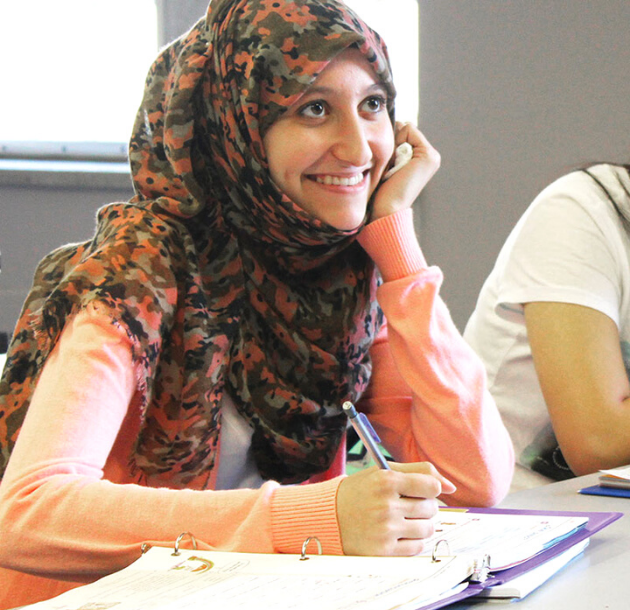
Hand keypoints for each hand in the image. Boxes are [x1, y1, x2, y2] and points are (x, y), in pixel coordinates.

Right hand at [336, 462, 455, 555]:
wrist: (329, 517)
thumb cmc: (360, 491)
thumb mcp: (383, 471)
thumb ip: (419, 470)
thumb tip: (451, 486)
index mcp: (386, 480)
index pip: (432, 485)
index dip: (430, 488)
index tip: (422, 490)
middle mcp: (386, 505)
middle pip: (431, 508)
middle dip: (426, 506)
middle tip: (410, 505)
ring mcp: (385, 529)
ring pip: (427, 529)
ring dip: (422, 524)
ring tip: (405, 519)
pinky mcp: (384, 550)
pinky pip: (417, 547)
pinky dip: (414, 540)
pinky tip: (400, 532)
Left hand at [371, 122, 440, 220]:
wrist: (386, 210)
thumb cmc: (381, 191)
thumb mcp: (387, 164)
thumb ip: (393, 145)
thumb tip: (395, 123)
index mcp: (421, 157)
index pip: (404, 131)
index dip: (390, 142)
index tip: (387, 164)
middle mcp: (430, 155)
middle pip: (405, 128)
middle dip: (392, 142)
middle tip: (389, 166)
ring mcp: (431, 156)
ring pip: (406, 128)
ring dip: (393, 145)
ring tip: (392, 167)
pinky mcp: (428, 155)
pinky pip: (408, 130)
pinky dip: (396, 143)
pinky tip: (396, 164)